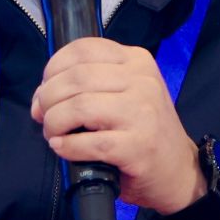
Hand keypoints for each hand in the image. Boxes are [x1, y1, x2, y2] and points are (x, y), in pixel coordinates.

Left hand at [30, 37, 206, 215]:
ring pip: (79, 106)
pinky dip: (68, 147)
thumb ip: (87, 86)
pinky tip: (63, 148)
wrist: (178, 170)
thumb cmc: (143, 131)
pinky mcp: (139, 146)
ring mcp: (143, 113)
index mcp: (136, 61)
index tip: (45, 90)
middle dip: (48, 99)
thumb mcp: (124, 93)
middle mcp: (142, 81)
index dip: (53, 68)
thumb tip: (41, 99)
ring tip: (54, 134)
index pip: (82, 49)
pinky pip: (90, 142)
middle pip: (76, 77)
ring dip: (55, 123)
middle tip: (44, 117)